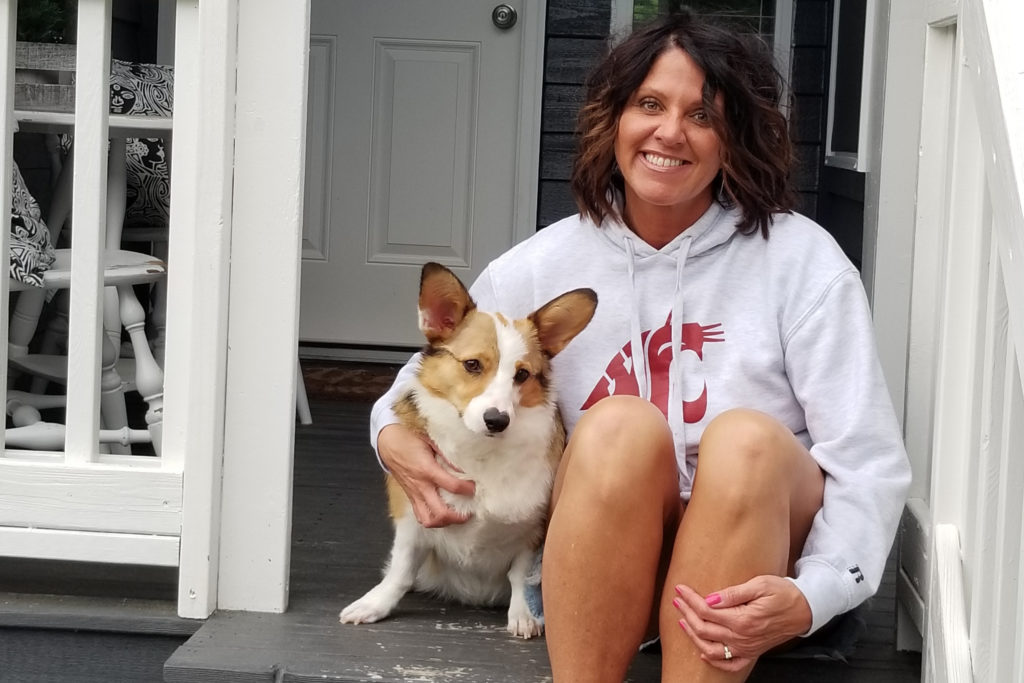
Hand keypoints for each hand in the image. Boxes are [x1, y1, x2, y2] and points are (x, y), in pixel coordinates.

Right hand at [377, 424, 475, 527]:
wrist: (387, 442)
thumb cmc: (410, 439)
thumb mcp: (431, 440)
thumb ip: (448, 454)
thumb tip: (464, 466)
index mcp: (427, 469)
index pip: (452, 486)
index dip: (467, 489)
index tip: (475, 487)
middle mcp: (421, 486)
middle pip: (440, 512)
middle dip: (458, 517)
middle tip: (470, 512)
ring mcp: (414, 494)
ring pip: (429, 520)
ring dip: (445, 522)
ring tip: (457, 517)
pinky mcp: (410, 497)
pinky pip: (420, 516)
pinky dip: (433, 520)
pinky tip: (442, 514)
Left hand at [671, 575, 811, 671]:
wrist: (804, 610)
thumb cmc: (783, 593)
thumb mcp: (760, 584)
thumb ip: (734, 593)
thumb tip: (710, 599)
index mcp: (743, 619)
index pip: (706, 611)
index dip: (690, 599)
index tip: (680, 589)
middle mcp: (742, 638)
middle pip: (704, 629)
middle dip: (686, 613)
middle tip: (677, 600)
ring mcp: (746, 648)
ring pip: (711, 648)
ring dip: (693, 636)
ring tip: (682, 620)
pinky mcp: (752, 653)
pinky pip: (729, 664)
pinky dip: (713, 660)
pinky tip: (702, 651)